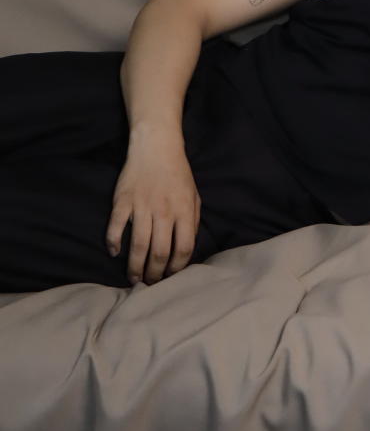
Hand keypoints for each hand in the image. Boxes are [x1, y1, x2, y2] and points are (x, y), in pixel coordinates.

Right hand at [106, 135, 201, 285]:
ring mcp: (142, 206)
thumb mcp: (195, 196)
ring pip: (138, 245)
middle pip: (160, 252)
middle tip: (150, 283)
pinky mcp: (123, 200)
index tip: (171, 276)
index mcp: (184, 211)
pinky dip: (113, 243)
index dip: (178, 267)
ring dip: (135, 266)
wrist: (156, 146)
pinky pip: (115, 227)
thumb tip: (186, 249)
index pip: (184, 248)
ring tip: (134, 278)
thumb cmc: (178, 174)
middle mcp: (164, 211)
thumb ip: (192, 222)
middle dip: (155, 273)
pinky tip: (114, 253)